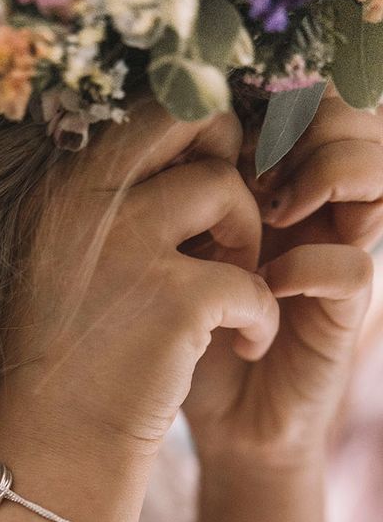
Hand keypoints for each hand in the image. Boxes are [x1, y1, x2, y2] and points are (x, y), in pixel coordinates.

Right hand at [0, 94, 279, 464]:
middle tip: (230, 222)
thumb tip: (184, 169)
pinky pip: (252, 278)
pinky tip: (242, 343)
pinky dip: (259, 313)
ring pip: (228, 192)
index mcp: (58, 193)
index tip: (204, 188)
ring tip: (235, 293)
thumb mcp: (63, 269)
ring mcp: (130, 247)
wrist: (54, 447)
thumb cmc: (62, 360)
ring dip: (247, 241)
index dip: (191, 142)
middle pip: (190, 124)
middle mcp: (88, 204)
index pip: (142, 120)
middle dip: (228, 161)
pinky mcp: (175, 299)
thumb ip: (107, 212)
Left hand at [182, 83, 380, 466]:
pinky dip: (308, 267)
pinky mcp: (342, 311)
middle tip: (253, 161)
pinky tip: (264, 289)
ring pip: (371, 173)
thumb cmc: (179, 331)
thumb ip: (175, 203)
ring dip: (322, 174)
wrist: (215, 416)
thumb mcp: (166, 256)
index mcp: (265, 187)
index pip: (295, 107)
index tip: (210, 136)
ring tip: (270, 209)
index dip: (265, 104)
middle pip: (344, 120)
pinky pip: (353, 265)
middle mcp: (307, 212)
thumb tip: (159, 142)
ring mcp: (330, 255)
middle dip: (303, 123)